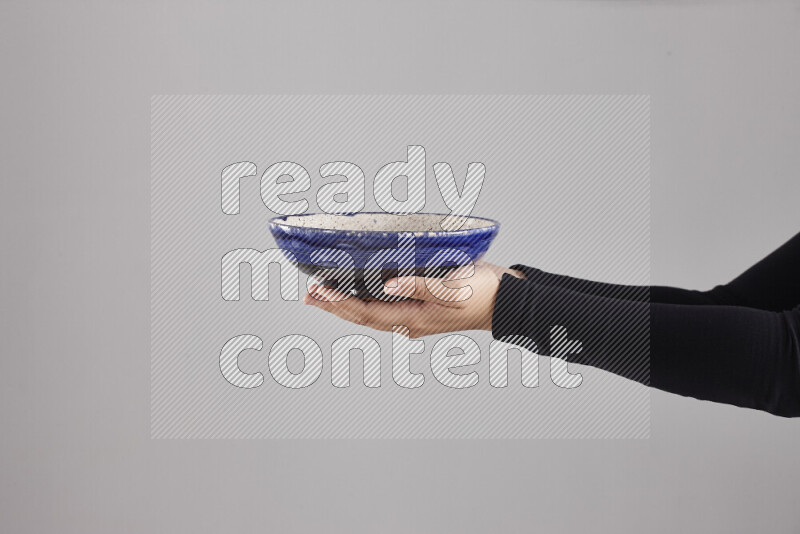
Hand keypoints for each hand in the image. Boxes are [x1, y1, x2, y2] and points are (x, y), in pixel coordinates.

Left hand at [303, 262, 524, 337]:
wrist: (507, 302)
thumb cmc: (483, 293)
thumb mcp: (451, 287)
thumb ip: (418, 285)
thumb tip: (388, 286)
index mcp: (413, 318)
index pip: (365, 310)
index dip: (338, 301)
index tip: (317, 290)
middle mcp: (409, 322)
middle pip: (362, 315)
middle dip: (333, 305)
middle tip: (308, 294)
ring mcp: (415, 318)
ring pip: (370, 312)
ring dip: (345, 304)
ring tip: (323, 295)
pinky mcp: (421, 309)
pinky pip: (384, 308)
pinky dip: (364, 300)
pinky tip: (358, 292)